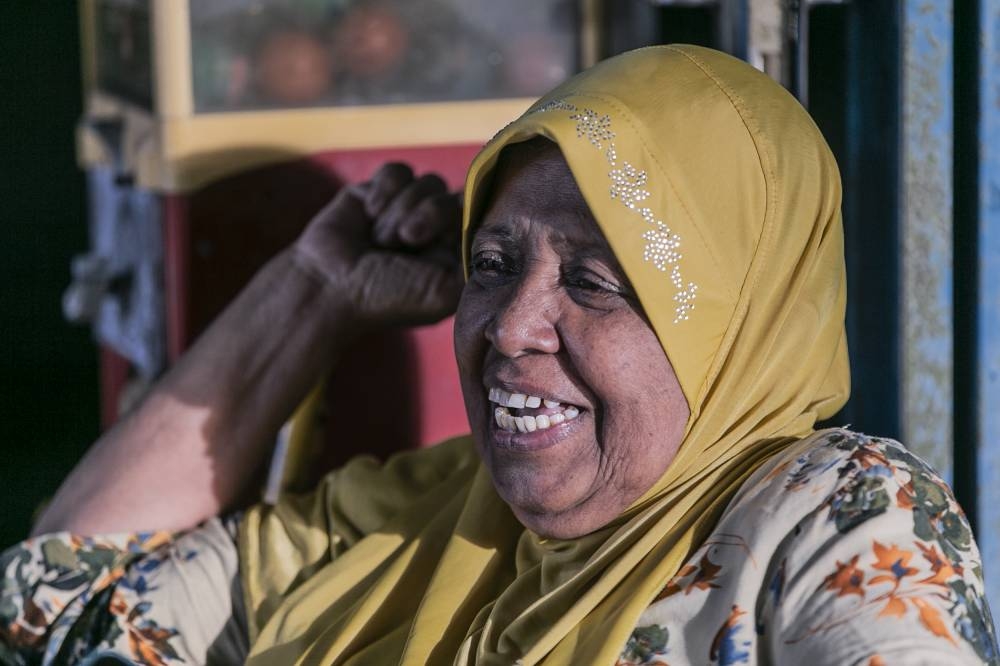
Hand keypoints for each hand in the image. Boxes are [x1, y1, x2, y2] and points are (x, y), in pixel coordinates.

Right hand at [292, 163, 463, 329]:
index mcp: (455, 253)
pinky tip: (368, 215)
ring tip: (380, 240)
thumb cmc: (386, 298)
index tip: (449, 230)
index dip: (469, 217)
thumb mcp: (443, 293)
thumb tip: (497, 233)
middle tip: (406, 241)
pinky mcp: (380, 191)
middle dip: (430, 215)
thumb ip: (478, 265)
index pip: (480, 218)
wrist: (327, 286)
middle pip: (455, 195)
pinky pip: (399, 171)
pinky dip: (384, 192)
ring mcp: (408, 208)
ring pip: (428, 181)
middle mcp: (437, 230)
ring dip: (401, 210)